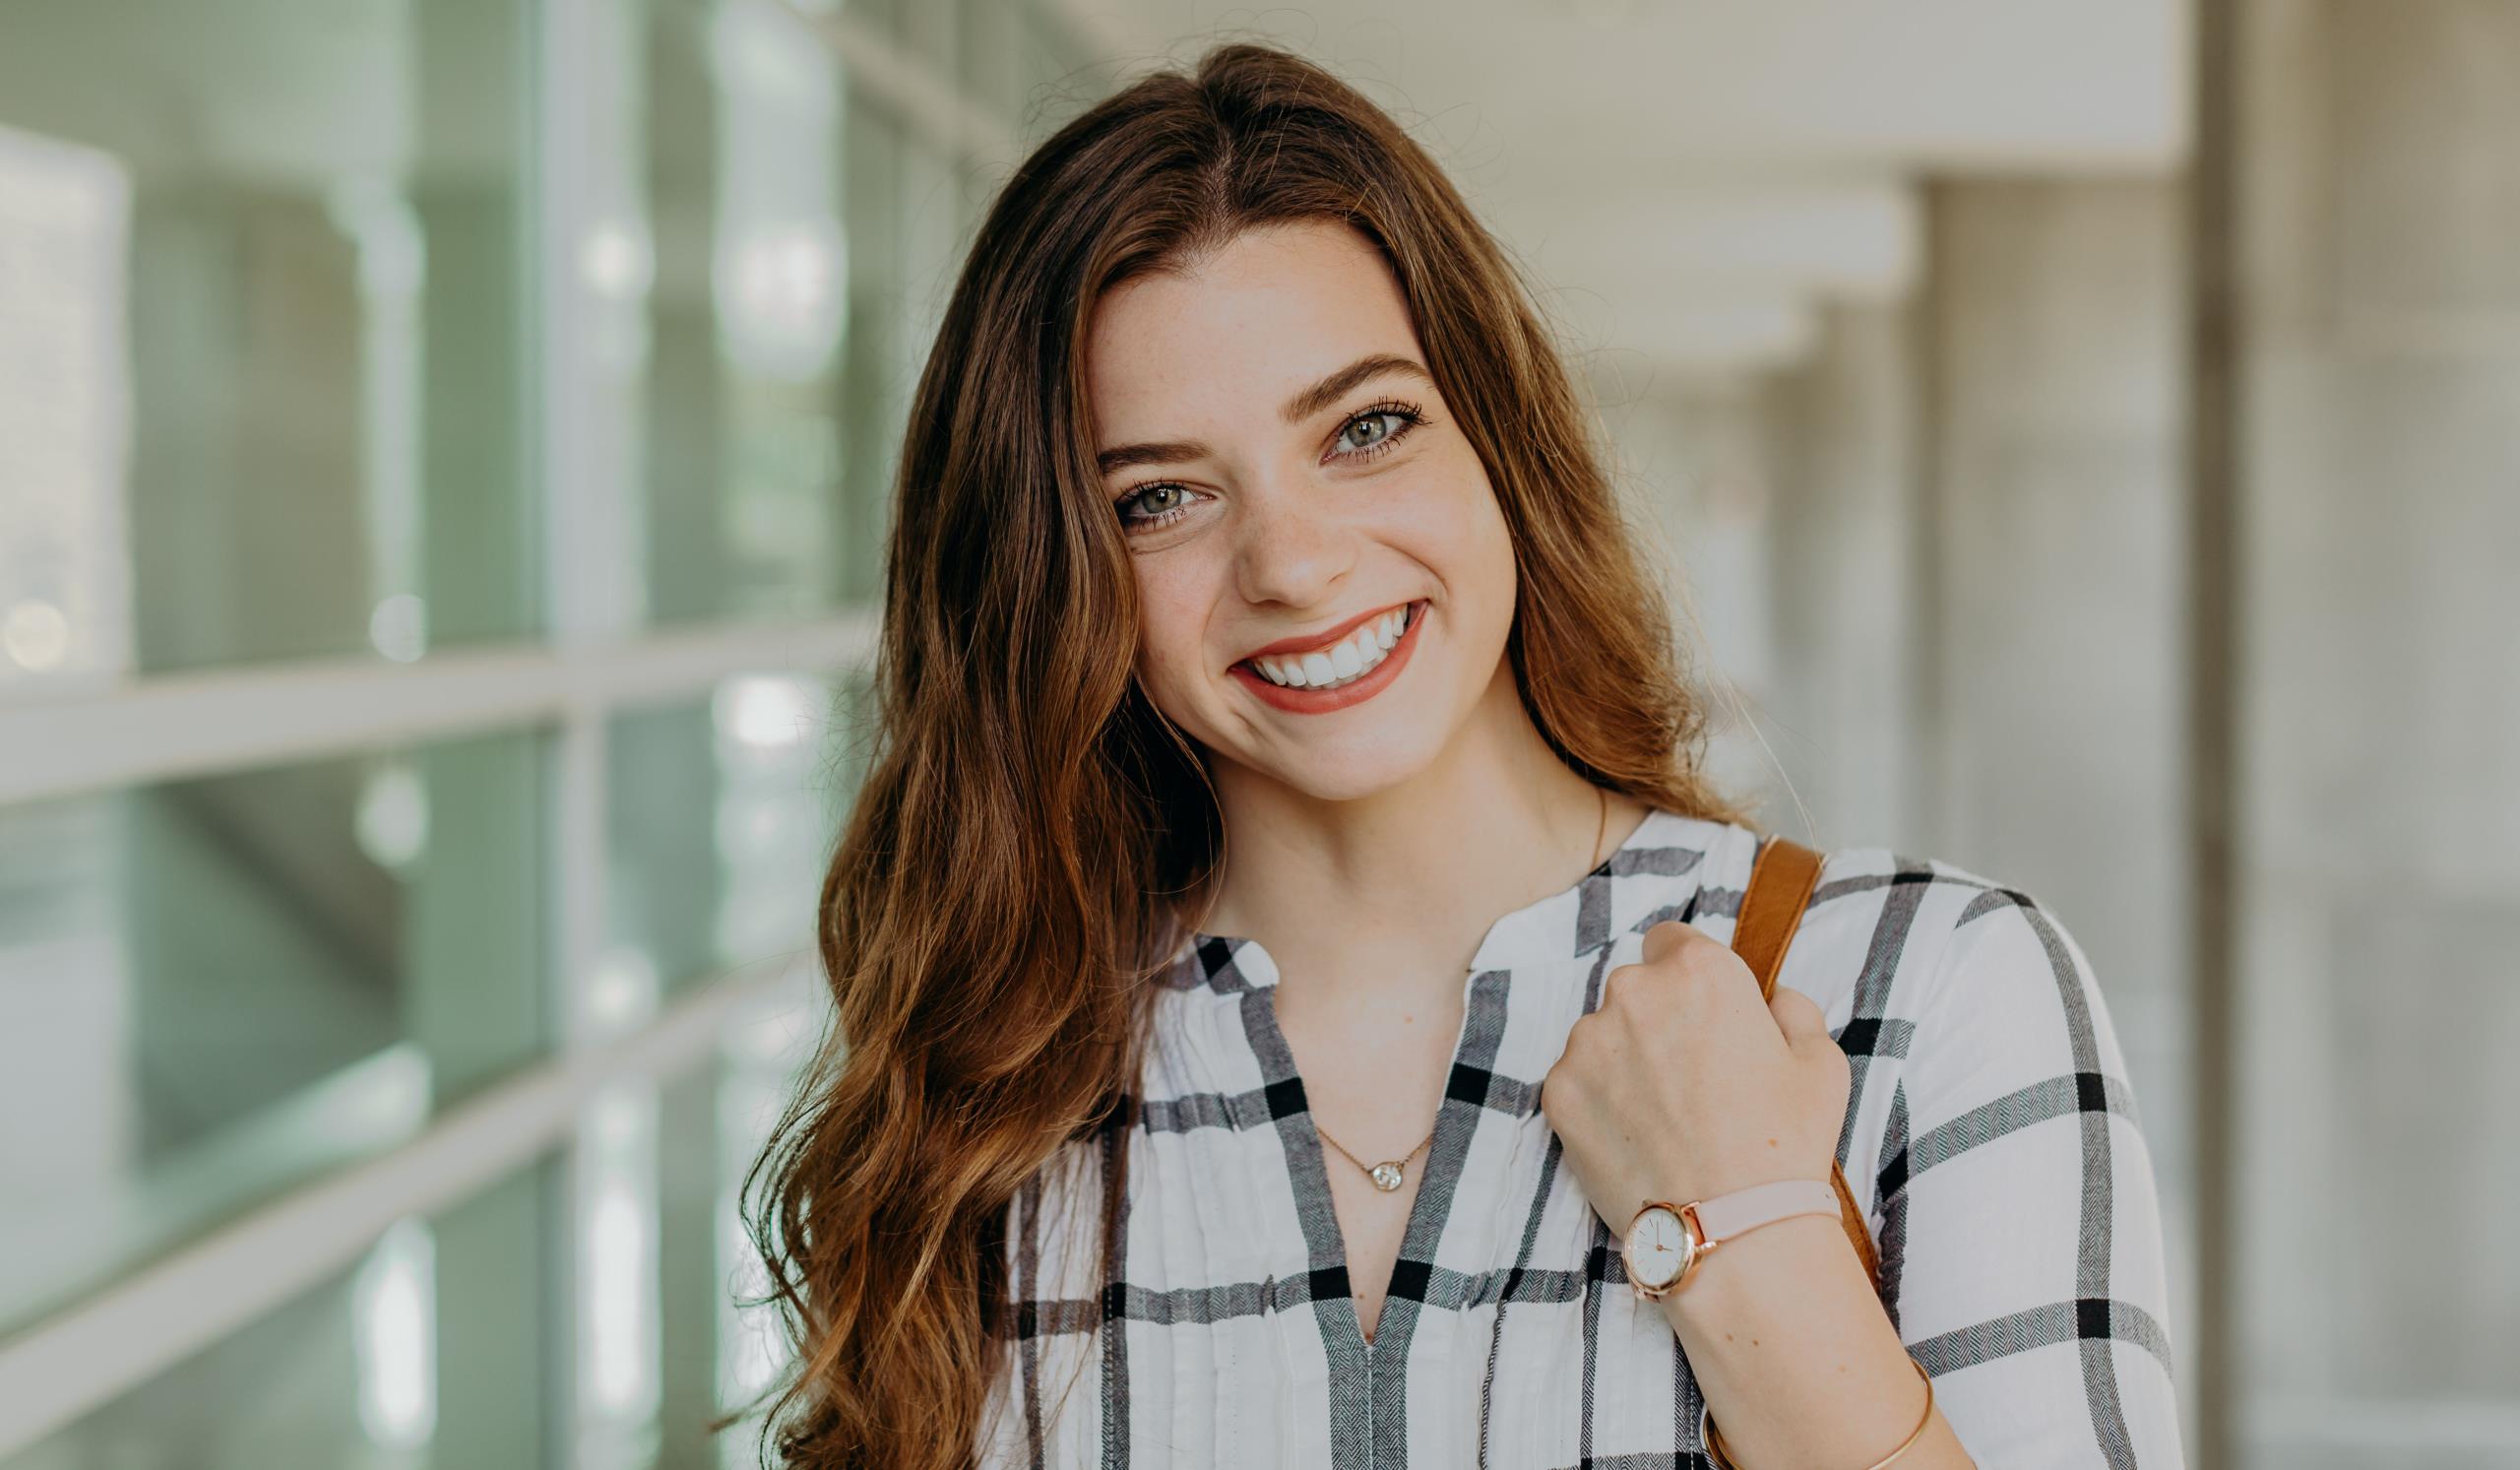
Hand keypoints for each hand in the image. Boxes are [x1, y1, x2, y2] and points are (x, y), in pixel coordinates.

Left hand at [1538, 918, 1850, 1246]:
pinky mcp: (1558, 1091)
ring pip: (1602, 1036)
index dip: (1687, 976)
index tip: (1698, 1012)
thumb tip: (1773, 999)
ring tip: (1663, 1117)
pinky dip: (1597, 1102)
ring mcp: (1587, 1042)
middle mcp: (1633, 992)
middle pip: (1635, 989)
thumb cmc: (1786, 1144)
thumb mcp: (1821, 1061)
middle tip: (1688, 1077)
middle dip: (1656, 1019)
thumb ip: (1793, 1008)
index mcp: (1699, 970)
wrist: (1732, 1230)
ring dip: (1623, 1060)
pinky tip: (1636, 1137)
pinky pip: (1577, 1081)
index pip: (1672, 941)